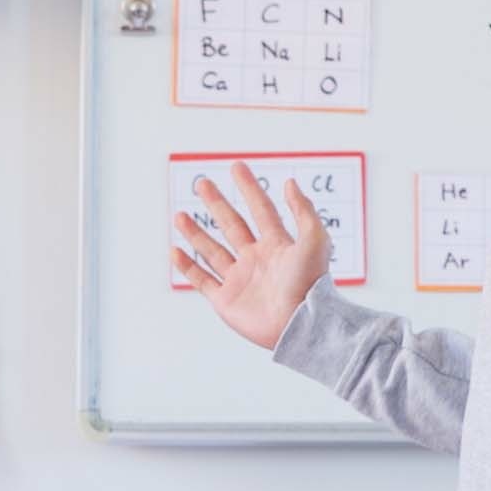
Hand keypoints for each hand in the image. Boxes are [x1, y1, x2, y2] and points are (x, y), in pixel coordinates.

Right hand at [171, 162, 330, 347]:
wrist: (300, 324)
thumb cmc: (311, 283)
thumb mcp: (314, 239)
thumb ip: (303, 210)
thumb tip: (289, 182)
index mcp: (277, 245)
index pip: (260, 210)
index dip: (250, 187)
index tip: (237, 167)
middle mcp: (257, 260)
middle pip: (232, 225)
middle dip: (216, 204)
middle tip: (201, 183)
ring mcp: (240, 280)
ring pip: (213, 251)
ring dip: (196, 233)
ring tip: (180, 215)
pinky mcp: (226, 301)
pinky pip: (202, 280)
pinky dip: (187, 266)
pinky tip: (176, 251)